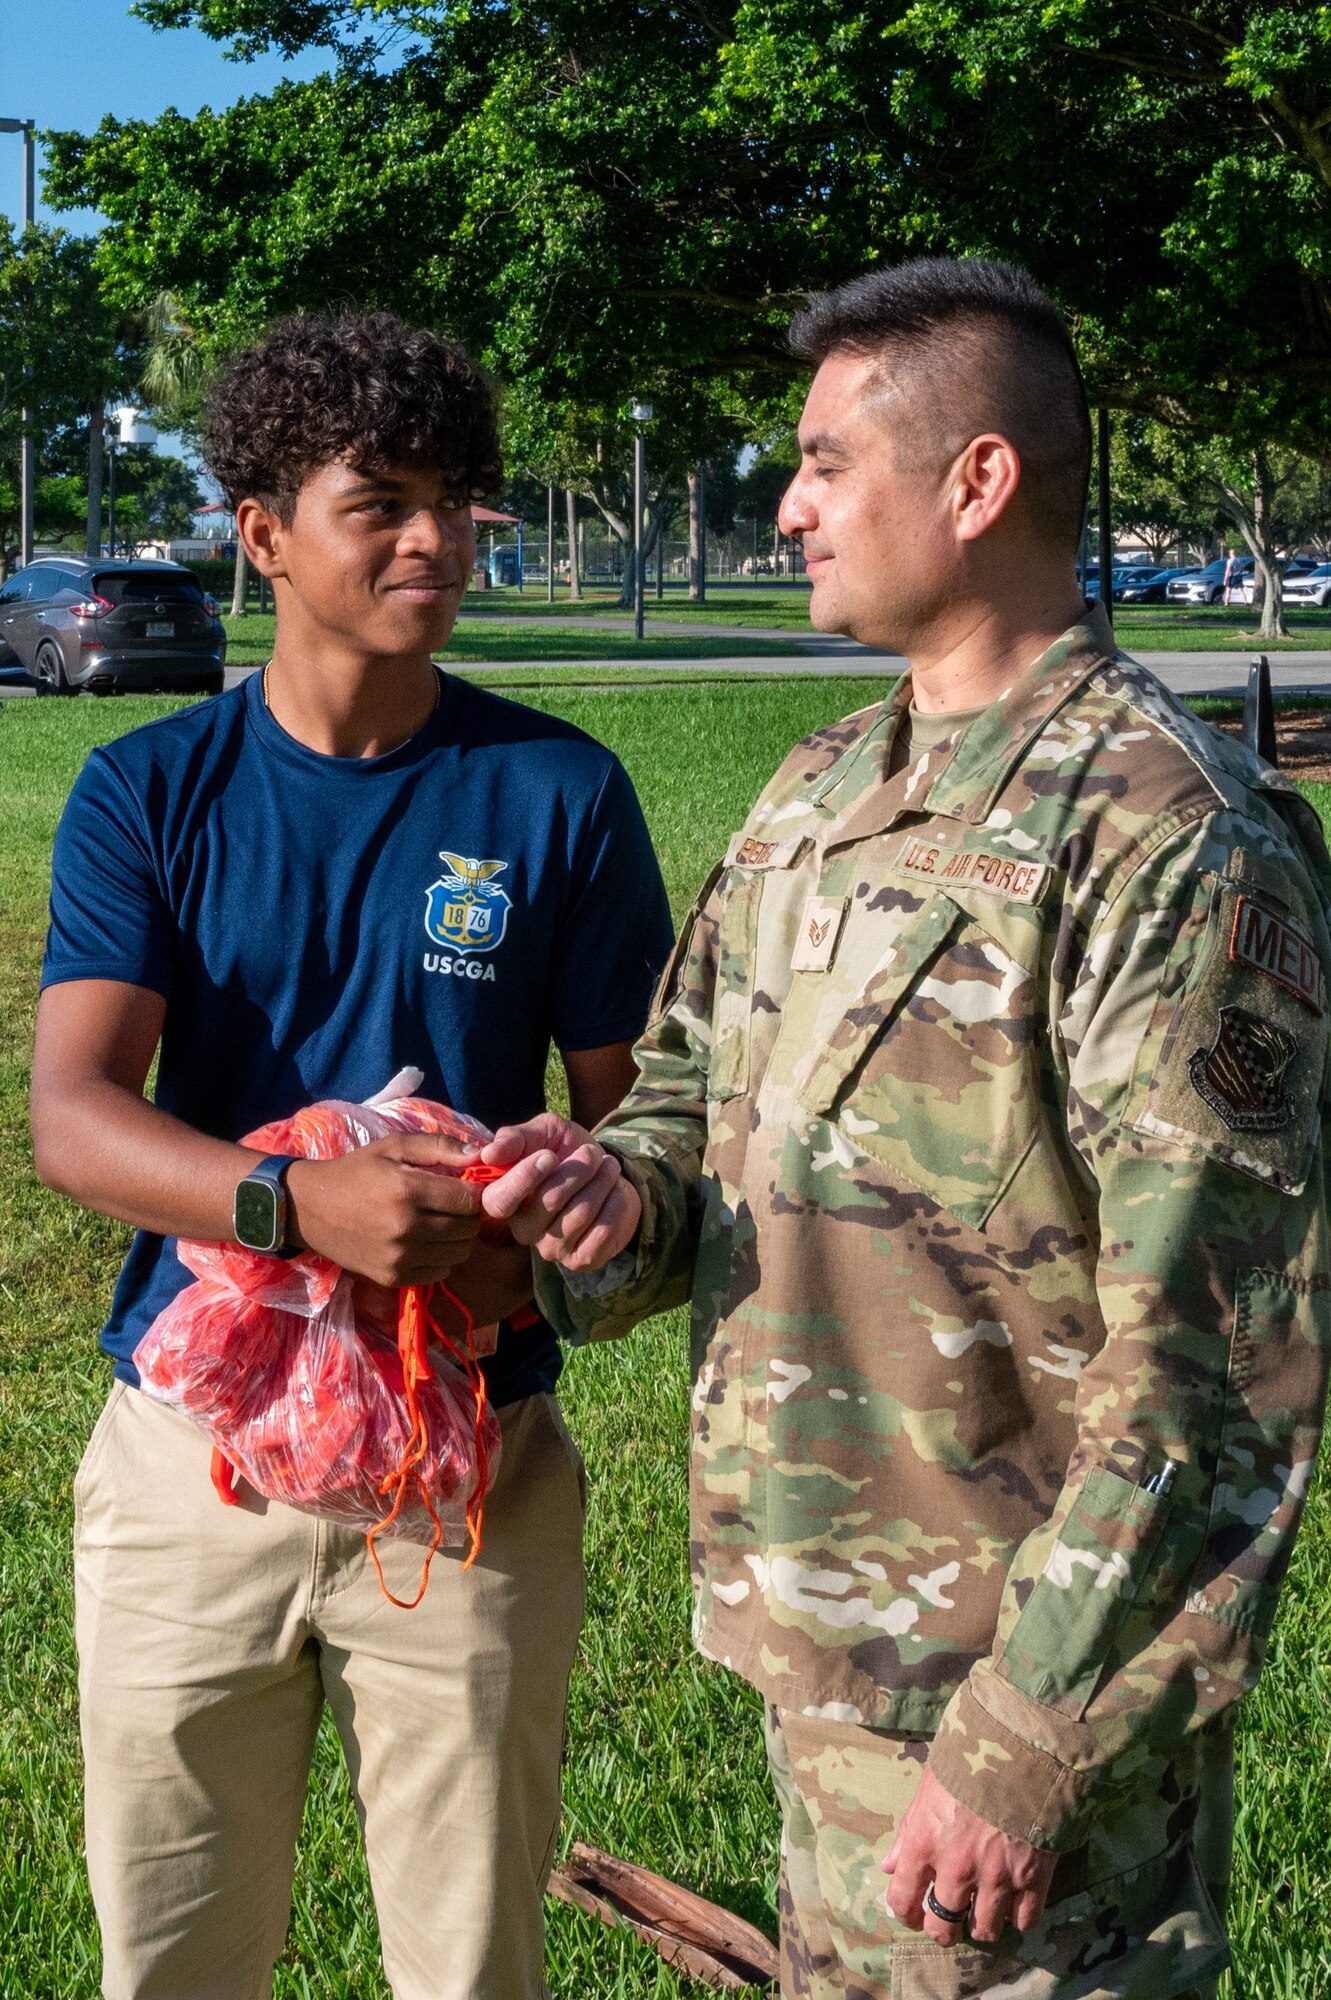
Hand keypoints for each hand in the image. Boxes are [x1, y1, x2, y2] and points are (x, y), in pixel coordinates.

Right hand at [285, 1132, 481, 1286]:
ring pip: (459, 1253)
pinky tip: (426, 1242)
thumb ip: (440, 1147)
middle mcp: (406, 1228)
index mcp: (407, 1190)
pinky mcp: (393, 1278)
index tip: (464, 1187)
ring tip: (441, 1223)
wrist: (310, 1209)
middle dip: (468, 1215)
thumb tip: (480, 1154)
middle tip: (453, 1205)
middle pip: (468, 1228)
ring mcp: (399, 1257)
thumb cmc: (356, 1171)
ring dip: (458, 1238)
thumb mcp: (394, 1147)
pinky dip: (441, 1258)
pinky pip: (440, 1272)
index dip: (473, 1192)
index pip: (469, 1200)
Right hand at [480, 1114, 641, 1270]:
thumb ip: (515, 1138)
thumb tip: (489, 1153)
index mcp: (504, 1199)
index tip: (549, 1155)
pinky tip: (614, 1192)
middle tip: (592, 1153)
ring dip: (601, 1182)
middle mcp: (522, 1229)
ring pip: (580, 1214)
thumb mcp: (542, 1133)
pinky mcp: (580, 1259)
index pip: (499, 1202)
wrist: (609, 1172)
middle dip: (578, 1170)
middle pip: (549, 1201)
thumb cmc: (568, 1151)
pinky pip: (602, 1233)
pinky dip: (615, 1203)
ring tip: (609, 1166)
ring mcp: (550, 1248)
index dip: (523, 1178)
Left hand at [883, 1767, 1056, 1946]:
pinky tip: (1014, 1902)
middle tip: (949, 1919)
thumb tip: (888, 1866)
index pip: (902, 1901)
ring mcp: (997, 1877)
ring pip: (985, 1931)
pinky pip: (1024, 1921)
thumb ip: (908, 1831)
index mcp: (925, 1843)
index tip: (913, 1914)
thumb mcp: (928, 1789)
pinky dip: (1018, 1917)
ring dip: (981, 1925)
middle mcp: (957, 1868)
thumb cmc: (969, 1761)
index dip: (905, 1914)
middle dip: (943, 1929)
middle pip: (943, 1928)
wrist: (1021, 1748)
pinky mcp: (1033, 1878)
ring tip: (982, 1911)